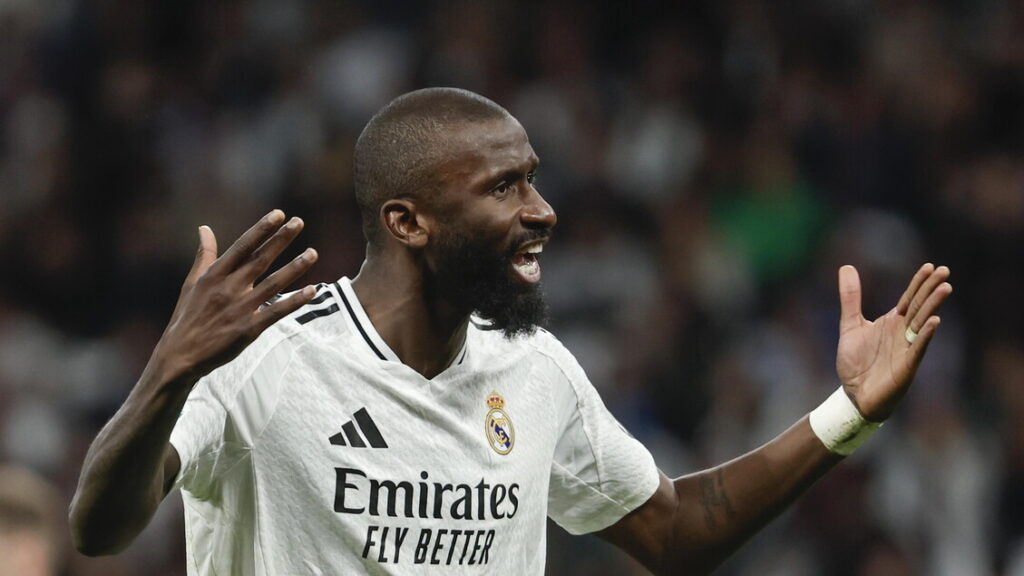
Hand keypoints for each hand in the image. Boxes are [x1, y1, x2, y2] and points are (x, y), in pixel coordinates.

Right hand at [154, 210, 317, 382]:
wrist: (179, 356)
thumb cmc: (188, 317)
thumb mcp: (192, 283)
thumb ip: (204, 255)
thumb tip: (204, 228)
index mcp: (214, 275)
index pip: (242, 247)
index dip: (261, 230)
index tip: (278, 214)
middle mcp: (228, 289)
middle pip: (260, 259)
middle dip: (281, 239)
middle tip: (299, 221)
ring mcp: (240, 309)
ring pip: (273, 284)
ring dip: (295, 268)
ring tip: (313, 253)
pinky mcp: (248, 330)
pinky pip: (276, 312)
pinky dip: (294, 301)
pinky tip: (312, 290)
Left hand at [835, 263, 951, 421]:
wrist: (853, 396)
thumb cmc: (856, 362)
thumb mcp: (850, 324)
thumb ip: (850, 297)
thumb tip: (847, 266)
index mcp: (892, 322)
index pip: (909, 298)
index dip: (919, 283)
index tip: (931, 266)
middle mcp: (903, 332)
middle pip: (919, 306)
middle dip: (931, 289)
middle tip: (945, 270)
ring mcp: (906, 348)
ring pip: (922, 323)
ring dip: (933, 306)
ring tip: (945, 288)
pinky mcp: (906, 366)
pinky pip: (917, 348)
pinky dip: (925, 335)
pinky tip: (934, 321)